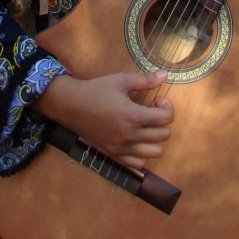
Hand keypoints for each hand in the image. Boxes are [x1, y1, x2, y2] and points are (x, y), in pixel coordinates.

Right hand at [34, 70, 174, 168]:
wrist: (71, 106)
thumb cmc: (96, 91)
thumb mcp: (121, 81)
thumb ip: (145, 80)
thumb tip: (164, 75)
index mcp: (133, 116)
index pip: (166, 118)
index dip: (167, 107)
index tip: (157, 100)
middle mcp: (130, 135)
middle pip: (164, 135)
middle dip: (163, 121)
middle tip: (152, 111)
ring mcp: (122, 147)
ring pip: (155, 152)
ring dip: (156, 139)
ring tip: (147, 127)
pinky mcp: (114, 154)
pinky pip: (138, 163)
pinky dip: (142, 153)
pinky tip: (137, 140)